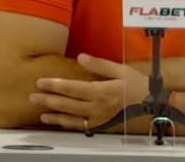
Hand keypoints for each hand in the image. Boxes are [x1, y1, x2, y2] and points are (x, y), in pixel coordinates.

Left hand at [29, 53, 147, 131]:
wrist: (151, 103)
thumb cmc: (136, 84)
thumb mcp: (119, 69)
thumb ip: (99, 64)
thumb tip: (81, 57)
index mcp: (100, 91)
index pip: (71, 88)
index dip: (54, 85)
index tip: (40, 82)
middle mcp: (97, 106)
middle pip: (67, 104)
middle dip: (48, 100)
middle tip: (33, 97)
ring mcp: (98, 117)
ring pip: (72, 118)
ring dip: (55, 116)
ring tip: (41, 113)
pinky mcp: (101, 124)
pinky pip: (81, 126)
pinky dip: (67, 125)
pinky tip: (58, 122)